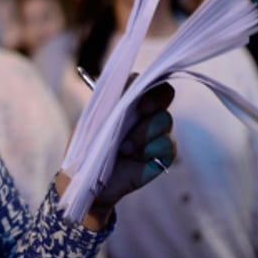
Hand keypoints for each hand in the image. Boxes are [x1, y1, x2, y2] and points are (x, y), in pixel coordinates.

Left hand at [84, 80, 175, 227]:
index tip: (136, 99)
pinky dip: (149, 151)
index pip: (147, 80)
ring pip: (165, 120)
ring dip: (142, 134)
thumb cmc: (89, 145)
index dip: (147, 85)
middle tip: (140, 113)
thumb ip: (111, 101)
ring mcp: (158, 131)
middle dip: (153, 101)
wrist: (89, 178)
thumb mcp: (94, 120)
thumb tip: (127, 86)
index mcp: (130, 98)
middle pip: (165, 93)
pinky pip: (168, 144)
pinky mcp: (165, 153)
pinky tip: (135, 158)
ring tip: (123, 148)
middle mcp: (148, 111)